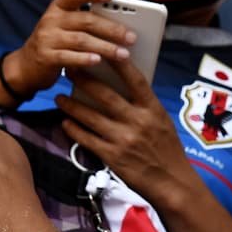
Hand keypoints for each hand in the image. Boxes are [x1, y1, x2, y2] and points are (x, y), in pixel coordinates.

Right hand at [2, 0, 135, 96]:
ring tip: (123, 54)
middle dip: (112, 28)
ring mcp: (46, 38)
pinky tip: (98, 61)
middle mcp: (51, 19)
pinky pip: (68, 57)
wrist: (26, 66)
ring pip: (81, 40)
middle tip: (132, 37)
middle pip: (86, 20)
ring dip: (105, 47)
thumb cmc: (57, 43)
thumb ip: (87, 21)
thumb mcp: (67, 27)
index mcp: (59, 7)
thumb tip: (123, 24)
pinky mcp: (45, 57)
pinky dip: (84, 58)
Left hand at [56, 58, 194, 198]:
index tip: (103, 48)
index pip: (135, 80)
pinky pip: (87, 139)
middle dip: (84, 80)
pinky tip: (65, 122)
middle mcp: (138, 122)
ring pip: (91, 117)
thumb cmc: (167, 149)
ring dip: (72, 105)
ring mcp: (124, 140)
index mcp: (153, 110)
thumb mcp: (162, 122)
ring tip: (59, 97)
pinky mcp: (113, 157)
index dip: (119, 63)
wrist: (171, 182)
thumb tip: (123, 86)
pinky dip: (74, 129)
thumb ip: (143, 106)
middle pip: (105, 95)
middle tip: (68, 69)